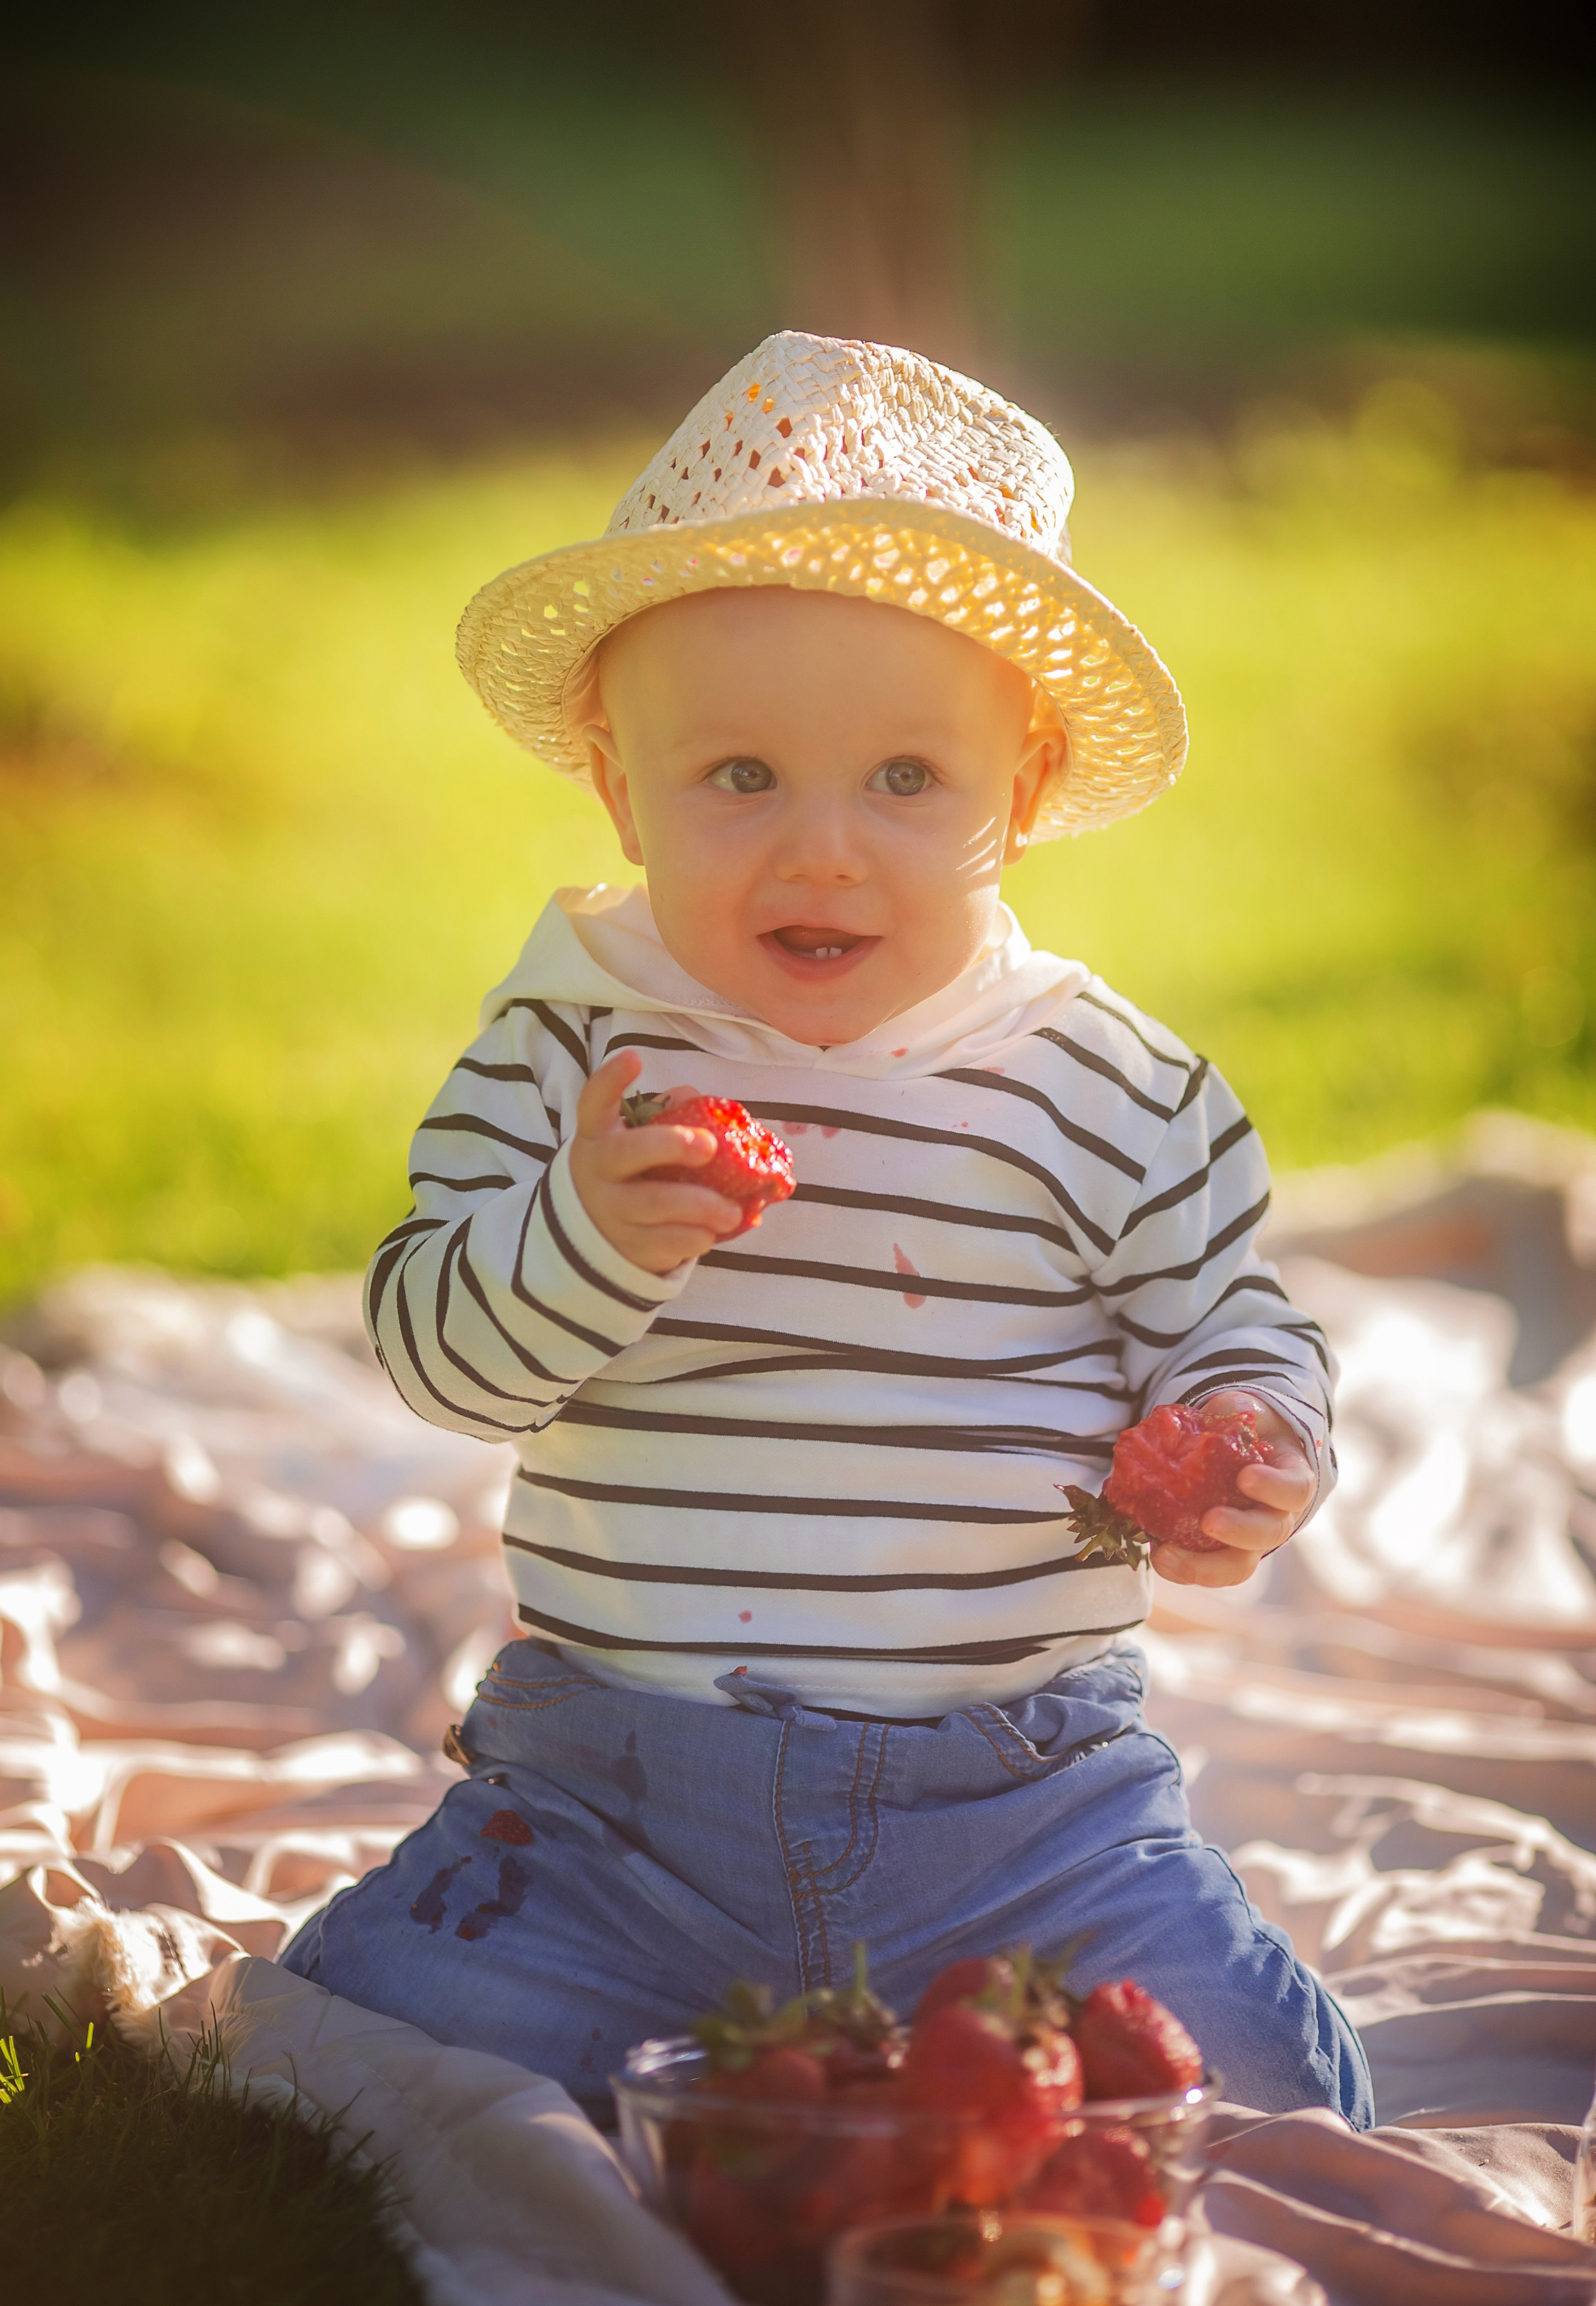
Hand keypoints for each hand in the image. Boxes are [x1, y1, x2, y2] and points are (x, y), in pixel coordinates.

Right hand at [567, 1050, 742, 1275]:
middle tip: (709, 1146)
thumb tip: (711, 1106)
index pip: (593, 1101)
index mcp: (598, 1134)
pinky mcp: (629, 1245)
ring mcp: (611, 1211)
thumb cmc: (632, 1168)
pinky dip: (696, 1237)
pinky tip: (713, 1232)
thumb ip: (668, 1115)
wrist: (598, 1229)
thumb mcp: (637, 1137)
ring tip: (733, 1211)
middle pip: (627, 1153)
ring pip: (654, 1205)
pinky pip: (667, 1242)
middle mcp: (599, 1170)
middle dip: (671, 1145)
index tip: (634, 1057)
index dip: (610, 1079)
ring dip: (701, 1206)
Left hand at [1150, 1388, 1314, 1588]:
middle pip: (1269, 1534)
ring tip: (1167, 1555)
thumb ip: (1236, 1409)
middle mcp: (1275, 1518)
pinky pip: (1205, 1568)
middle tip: (1210, 1520)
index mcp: (1290, 1481)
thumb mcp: (1245, 1412)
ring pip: (1237, 1566)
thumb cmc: (1246, 1433)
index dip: (1274, 1487)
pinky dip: (1181, 1567)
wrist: (1234, 1456)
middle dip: (1240, 1530)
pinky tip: (1157, 1554)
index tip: (1245, 1477)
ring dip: (1204, 1565)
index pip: (1295, 1489)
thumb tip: (1224, 1410)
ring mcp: (1247, 1541)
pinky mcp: (1218, 1553)